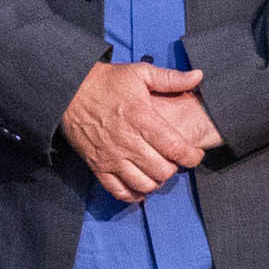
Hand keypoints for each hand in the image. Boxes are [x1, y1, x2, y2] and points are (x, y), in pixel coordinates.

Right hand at [60, 60, 217, 203]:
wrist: (69, 90)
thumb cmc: (106, 82)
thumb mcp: (140, 73)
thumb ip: (170, 78)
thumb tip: (198, 76)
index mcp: (142, 118)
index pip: (175, 148)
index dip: (191, 157)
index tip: (194, 155)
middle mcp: (128, 141)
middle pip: (162, 170)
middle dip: (174, 168)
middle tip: (174, 160)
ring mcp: (111, 156)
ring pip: (143, 184)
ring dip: (156, 182)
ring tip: (158, 172)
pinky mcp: (97, 166)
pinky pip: (118, 191)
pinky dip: (133, 195)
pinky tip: (141, 187)